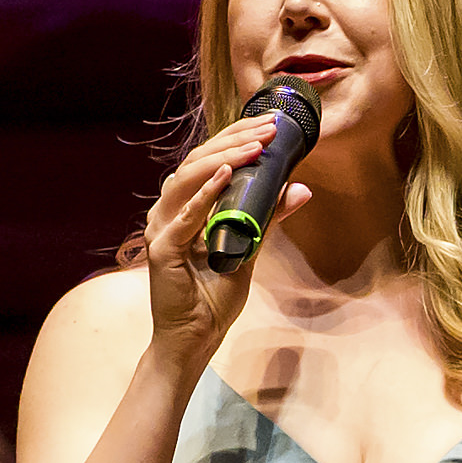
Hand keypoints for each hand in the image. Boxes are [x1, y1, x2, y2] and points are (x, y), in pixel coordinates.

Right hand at [138, 114, 316, 373]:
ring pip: (188, 178)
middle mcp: (169, 211)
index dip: (237, 137)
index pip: (210, 159)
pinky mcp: (162, 249)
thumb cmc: (214, 296)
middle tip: (270, 127)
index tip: (271, 125)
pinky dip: (205, 193)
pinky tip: (226, 173)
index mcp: (185, 206)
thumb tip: (299, 188)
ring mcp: (162, 228)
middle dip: (236, 139)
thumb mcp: (249, 248)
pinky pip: (185, 216)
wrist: (195, 337)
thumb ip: (267, 218)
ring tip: (255, 145)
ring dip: (224, 157)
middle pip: (199, 161)